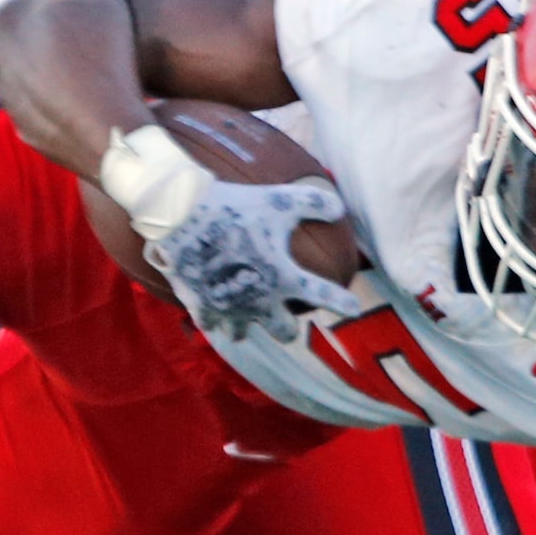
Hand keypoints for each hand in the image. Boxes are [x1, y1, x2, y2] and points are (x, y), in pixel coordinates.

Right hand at [154, 179, 366, 344]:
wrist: (181, 218)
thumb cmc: (233, 208)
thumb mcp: (277, 200)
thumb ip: (313, 202)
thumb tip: (339, 208)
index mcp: (284, 279)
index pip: (323, 295)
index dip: (343, 303)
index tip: (353, 308)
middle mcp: (261, 303)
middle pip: (285, 333)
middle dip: (288, 326)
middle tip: (285, 314)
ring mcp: (230, 310)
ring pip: (245, 334)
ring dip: (249, 325)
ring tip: (247, 311)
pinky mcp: (202, 310)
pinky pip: (214, 327)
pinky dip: (217, 319)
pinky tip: (217, 306)